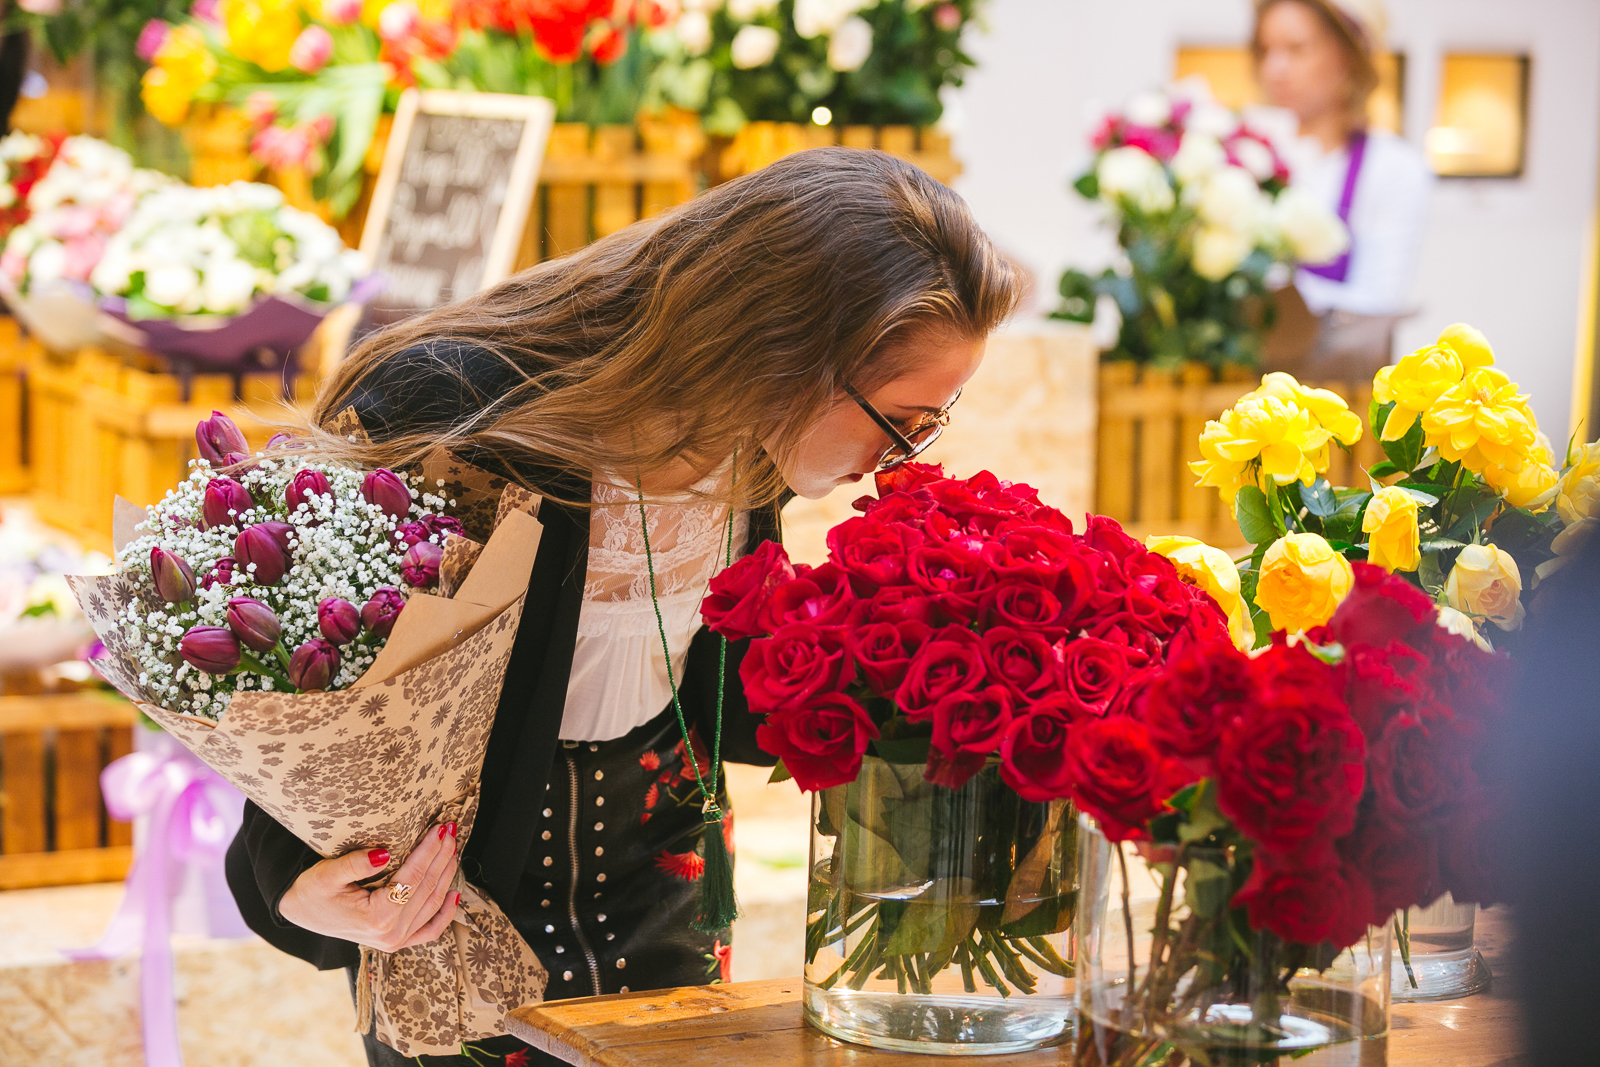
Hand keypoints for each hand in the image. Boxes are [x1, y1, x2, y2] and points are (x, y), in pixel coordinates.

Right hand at [280, 822, 460, 952]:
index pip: (414, 877)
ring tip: (453, 847)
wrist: (300, 912)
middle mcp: (391, 934)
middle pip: (428, 888)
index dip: (430, 850)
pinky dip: (445, 913)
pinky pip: (429, 930)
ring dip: (447, 874)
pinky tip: (454, 893)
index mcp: (377, 917)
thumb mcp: (326, 874)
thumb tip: (385, 853)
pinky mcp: (396, 941)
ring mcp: (396, 941)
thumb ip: (355, 863)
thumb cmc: (312, 891)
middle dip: (442, 856)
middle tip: (451, 829)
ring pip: (433, 904)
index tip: (440, 827)